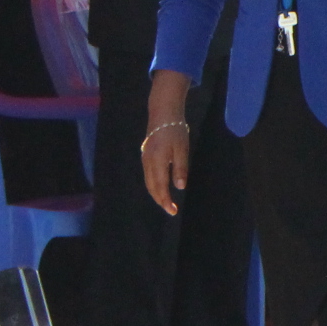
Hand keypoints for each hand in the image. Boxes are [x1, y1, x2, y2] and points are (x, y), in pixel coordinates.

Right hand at [140, 69, 192, 216]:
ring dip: (156, 193)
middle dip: (160, 200)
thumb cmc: (175, 131)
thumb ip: (180, 168)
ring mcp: (145, 159)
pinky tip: (160, 187)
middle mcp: (147, 163)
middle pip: (152, 187)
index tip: (173, 211)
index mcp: (157, 162)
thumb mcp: (182, 149)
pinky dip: (153, 185)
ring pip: (148, 182)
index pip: (160, 187)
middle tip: (170, 210)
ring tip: (165, 202)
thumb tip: (180, 187)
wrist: (162, 114)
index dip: (166, 200)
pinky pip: (148, 175)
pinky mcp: (146, 156)